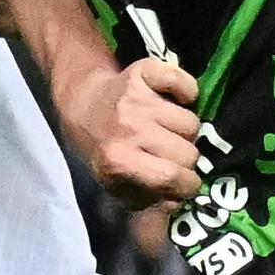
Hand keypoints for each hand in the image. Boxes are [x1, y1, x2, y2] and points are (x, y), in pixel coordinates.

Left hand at [61, 55, 202, 204]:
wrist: (84, 104)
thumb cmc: (105, 150)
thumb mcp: (117, 186)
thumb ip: (148, 201)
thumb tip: (177, 202)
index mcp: (117, 160)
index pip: (170, 177)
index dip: (186, 186)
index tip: (186, 184)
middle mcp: (127, 128)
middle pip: (187, 151)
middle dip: (185, 159)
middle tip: (171, 155)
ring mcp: (136, 99)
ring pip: (191, 122)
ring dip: (184, 130)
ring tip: (167, 130)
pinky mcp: (144, 73)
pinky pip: (184, 83)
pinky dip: (186, 91)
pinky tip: (174, 102)